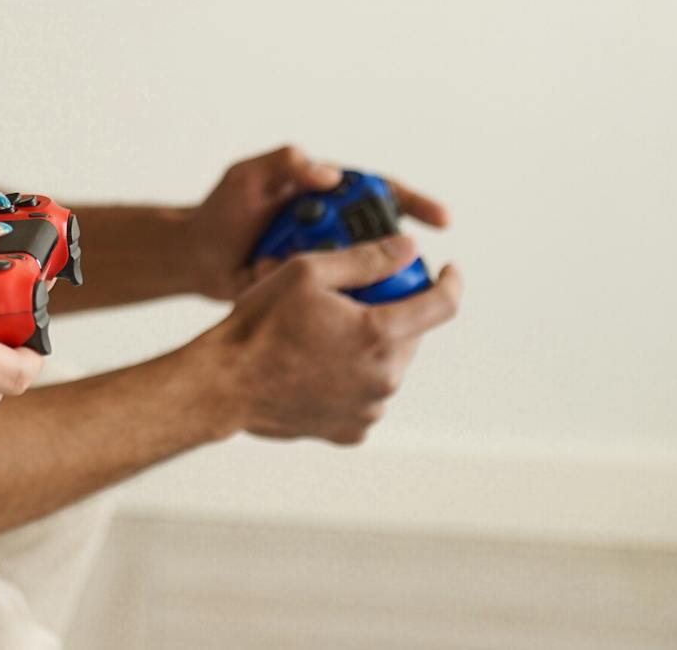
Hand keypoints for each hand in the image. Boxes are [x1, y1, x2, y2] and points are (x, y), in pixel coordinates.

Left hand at [186, 145, 450, 300]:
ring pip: (363, 275)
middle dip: (391, 254)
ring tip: (320, 277)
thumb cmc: (222, 210)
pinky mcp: (315, 294)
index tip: (442, 220)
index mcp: (329, 195)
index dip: (417, 205)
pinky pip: (334, 301)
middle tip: (387, 265)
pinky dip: (322, 301)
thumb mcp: (248, 177)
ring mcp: (328, 263)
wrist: (196, 258)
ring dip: (352, 281)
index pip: (383, 194)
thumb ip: (285, 163)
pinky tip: (292, 293)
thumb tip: (329, 174)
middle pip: (384, 240)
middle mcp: (336, 229)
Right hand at [189, 237, 463, 445]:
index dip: (451, 282)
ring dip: (370, 345)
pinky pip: (366, 395)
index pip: (442, 305)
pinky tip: (318, 364)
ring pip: (388, 365)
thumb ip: (367, 259)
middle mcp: (384, 377)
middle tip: (354, 299)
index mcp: (379, 334)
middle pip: (411, 335)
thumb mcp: (309, 272)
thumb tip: (409, 248)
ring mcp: (370, 408)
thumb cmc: (261, 324)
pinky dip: (353, 377)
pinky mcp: (352, 429)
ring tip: (324, 333)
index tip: (449, 270)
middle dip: (392, 312)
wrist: (225, 383)